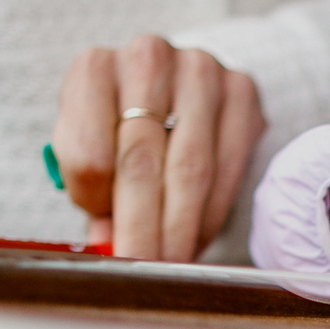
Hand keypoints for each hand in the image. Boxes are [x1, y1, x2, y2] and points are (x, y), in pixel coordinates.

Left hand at [51, 37, 262, 261]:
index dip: (97, 206)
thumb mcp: (94, 150)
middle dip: (143, 229)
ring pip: (190, 167)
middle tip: (145, 270)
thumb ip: (94, 193)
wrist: (176, 85)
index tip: (107, 243)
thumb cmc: (123, 126)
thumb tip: (106, 246)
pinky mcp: (241, 88)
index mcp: (92, 69)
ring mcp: (199, 68)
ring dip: (182, 226)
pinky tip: (200, 234)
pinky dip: (213, 209)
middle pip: (141, 161)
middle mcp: (146, 57)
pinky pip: (229, 164)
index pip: (88, 152)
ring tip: (173, 263)